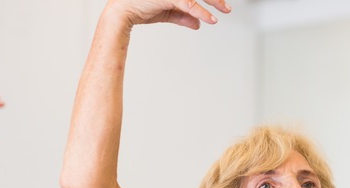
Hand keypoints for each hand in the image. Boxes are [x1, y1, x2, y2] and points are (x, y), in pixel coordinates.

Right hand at [106, 0, 230, 29]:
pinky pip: (189, 3)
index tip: (220, 2)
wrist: (122, 13)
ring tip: (225, 10)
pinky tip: (211, 19)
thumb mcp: (168, 12)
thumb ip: (184, 16)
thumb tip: (198, 23)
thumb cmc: (141, 7)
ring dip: (214, 1)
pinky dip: (202, 12)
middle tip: (227, 7)